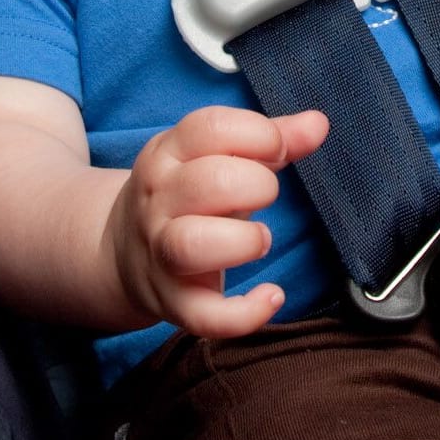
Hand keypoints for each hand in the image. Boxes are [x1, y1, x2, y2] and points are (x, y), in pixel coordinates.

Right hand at [110, 106, 327, 337]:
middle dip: (255, 185)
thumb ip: (271, 140)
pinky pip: (203, 316)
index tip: (277, 149)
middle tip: (266, 193)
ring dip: (242, 241)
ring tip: (262, 238)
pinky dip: (243, 313)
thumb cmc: (188, 195)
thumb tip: (318, 123)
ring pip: (191, 245)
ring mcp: (161, 253)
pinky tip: (273, 295)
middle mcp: (159, 199)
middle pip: (206, 183)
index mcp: (169, 154)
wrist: (121, 253)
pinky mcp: (173, 302)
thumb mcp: (216, 157)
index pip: (208, 128)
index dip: (257, 134)